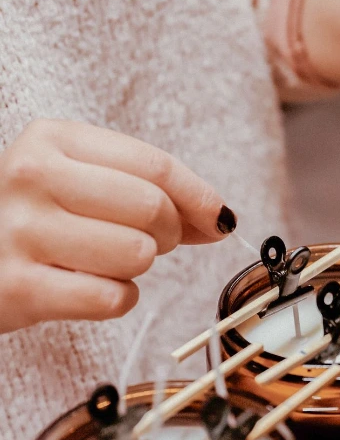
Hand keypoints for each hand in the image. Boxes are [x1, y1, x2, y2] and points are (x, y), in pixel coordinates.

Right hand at [0, 119, 235, 332]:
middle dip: (167, 235)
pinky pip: (113, 298)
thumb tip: (218, 218)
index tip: (219, 219)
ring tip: (102, 262)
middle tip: (145, 243)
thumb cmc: (30, 217)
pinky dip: (115, 299)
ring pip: (137, 254)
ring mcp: (22, 231)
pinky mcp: (20, 286)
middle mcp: (32, 177)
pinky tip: (86, 288)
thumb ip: (146, 190)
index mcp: (52, 139)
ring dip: (135, 268)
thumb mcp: (75, 181)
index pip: (155, 165)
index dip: (199, 197)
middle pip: (152, 208)